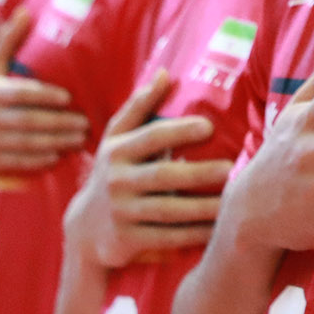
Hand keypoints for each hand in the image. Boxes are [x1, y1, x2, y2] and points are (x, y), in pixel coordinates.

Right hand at [0, 9, 89, 176]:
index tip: (68, 97)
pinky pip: (18, 160)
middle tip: (85, 122)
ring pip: (27, 143)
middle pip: (29, 121)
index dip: (44, 96)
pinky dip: (38, 159)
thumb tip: (24, 12)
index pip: (21, 94)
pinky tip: (58, 154)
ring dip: (56, 142)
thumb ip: (6, 42)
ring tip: (79, 138)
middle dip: (59, 123)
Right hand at [65, 69, 232, 268]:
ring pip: (168, 211)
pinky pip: (167, 237)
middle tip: (230, 168)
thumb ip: (140, 107)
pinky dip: (192, 234)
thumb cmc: (113, 173)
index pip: (151, 137)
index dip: (179, 131)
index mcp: (117, 151)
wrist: (83, 229)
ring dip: (202, 207)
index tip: (209, 127)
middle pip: (163, 176)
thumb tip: (165, 73)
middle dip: (198, 173)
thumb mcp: (116, 139)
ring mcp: (121, 212)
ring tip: (230, 201)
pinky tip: (216, 229)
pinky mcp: (127, 240)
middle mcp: (116, 181)